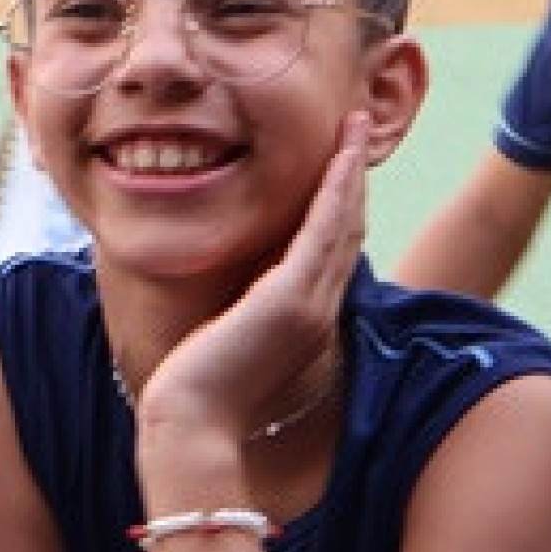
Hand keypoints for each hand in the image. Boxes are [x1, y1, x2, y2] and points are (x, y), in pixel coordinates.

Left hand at [137, 114, 368, 449]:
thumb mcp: (226, 343)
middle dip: (354, 179)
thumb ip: (240, 317)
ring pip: (343, 222)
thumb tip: (230, 299)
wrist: (192, 426)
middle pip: (348, 230)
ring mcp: (310, 303)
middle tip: (358, 130)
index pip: (333, 252)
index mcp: (304, 321)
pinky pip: (324, 230)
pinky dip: (336, 190)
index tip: (343, 168)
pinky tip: (342, 158)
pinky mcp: (291, 297)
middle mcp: (317, 309)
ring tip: (356, 125)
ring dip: (351, 171)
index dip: (343, 207)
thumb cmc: (197, 396)